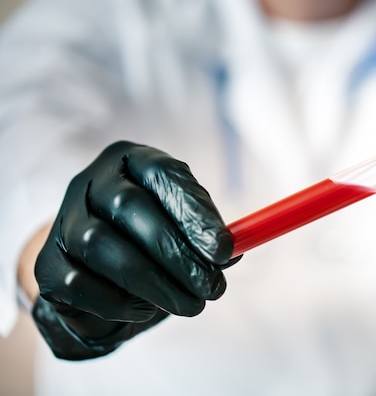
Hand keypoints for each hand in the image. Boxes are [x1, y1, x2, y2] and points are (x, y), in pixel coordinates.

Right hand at [32, 141, 236, 359]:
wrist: (98, 264)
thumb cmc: (153, 235)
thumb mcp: (184, 223)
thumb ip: (208, 233)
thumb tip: (234, 249)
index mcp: (133, 160)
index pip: (163, 175)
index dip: (194, 212)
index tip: (225, 250)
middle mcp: (92, 181)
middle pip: (130, 208)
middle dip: (177, 254)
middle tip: (213, 289)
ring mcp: (64, 220)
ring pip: (102, 246)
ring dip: (153, 284)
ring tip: (191, 305)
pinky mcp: (47, 263)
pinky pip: (80, 283)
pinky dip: (119, 302)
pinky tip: (146, 309)